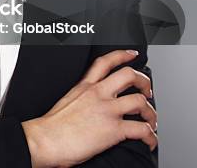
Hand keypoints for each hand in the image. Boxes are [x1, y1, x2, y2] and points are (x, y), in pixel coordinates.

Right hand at [22, 49, 157, 167]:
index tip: (132, 55)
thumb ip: (82, 98)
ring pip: (140, 101)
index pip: (105, 62)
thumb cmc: (52, 126)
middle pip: (129, 75)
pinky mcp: (113, 129)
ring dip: (150, 112)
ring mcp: (107, 110)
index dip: (122, 55)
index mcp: (84, 86)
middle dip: (144, 82)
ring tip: (150, 120)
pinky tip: (150, 141)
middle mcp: (97, 94)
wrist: (45, 140)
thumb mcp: (66, 101)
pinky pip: (142, 130)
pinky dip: (151, 136)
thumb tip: (90, 106)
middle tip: (147, 90)